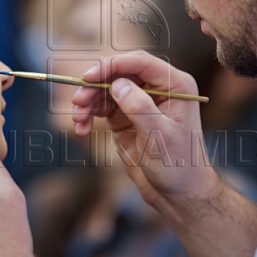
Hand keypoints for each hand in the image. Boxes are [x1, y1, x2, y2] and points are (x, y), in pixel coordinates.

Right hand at [71, 50, 221, 214]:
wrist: (177, 193)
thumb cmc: (179, 164)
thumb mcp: (160, 136)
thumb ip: (139, 108)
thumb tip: (118, 85)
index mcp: (175, 85)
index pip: (140, 62)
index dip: (112, 65)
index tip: (89, 77)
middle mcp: (157, 88)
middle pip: (119, 73)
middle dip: (95, 85)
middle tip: (78, 101)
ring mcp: (140, 102)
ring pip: (106, 89)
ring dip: (88, 101)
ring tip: (78, 119)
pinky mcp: (125, 117)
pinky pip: (102, 106)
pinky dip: (89, 114)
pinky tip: (82, 129)